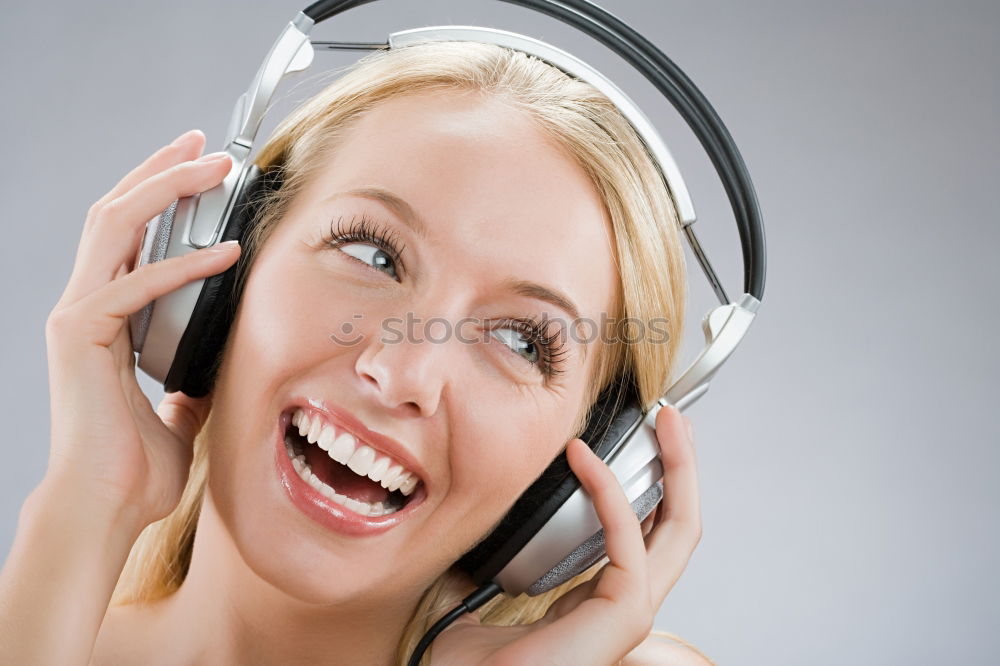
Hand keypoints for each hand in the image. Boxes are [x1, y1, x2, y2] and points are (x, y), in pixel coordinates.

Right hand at [41, 129, 239, 528]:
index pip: (129, 237)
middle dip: (161, 172)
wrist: (106, 508)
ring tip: (213, 168)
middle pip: (118, 214)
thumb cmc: (135, 468)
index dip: (160, 196)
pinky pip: (138, 286)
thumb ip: (192, 379)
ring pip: (117, 228)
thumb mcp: (180, 411)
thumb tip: (220, 368)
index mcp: (106, 318)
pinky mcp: (83, 337)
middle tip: (207, 145)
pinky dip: (185, 266)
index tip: (198, 169)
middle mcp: (85, 307)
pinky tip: (227, 253)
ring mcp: (79, 318)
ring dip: (166, 190)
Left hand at [431, 404, 700, 664]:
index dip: (649, 486)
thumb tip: (472, 524)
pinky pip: (627, 540)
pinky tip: (582, 457)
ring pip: (677, 530)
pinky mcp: (622, 614)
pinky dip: (607, 490)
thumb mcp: (481, 594)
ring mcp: (629, 611)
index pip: (645, 534)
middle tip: (672, 420)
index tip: (639, 443)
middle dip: (682, 468)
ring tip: (664, 423)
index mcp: (598, 598)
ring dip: (675, 468)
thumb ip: (489, 560)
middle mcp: (624, 603)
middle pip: (678, 527)